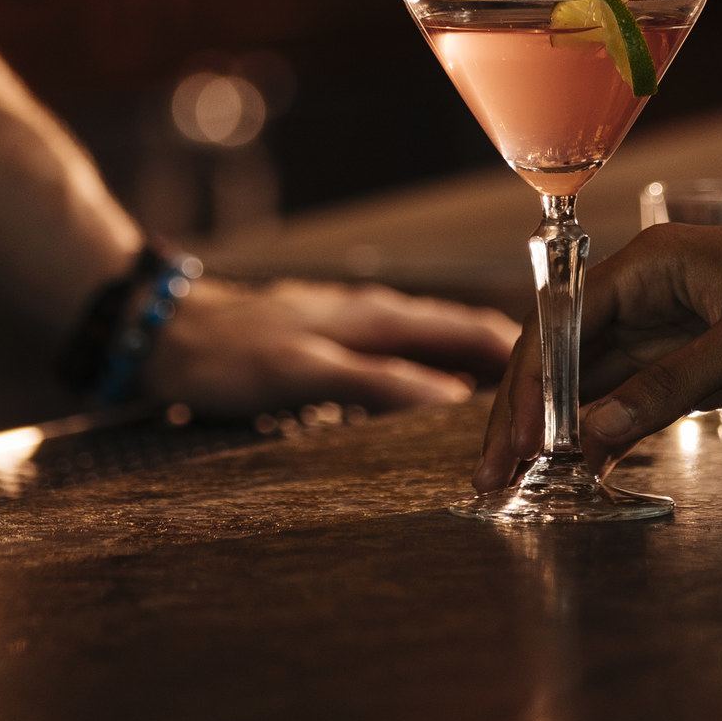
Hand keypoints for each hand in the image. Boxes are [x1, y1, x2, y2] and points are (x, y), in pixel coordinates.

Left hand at [141, 277, 522, 416]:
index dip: (515, 351)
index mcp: (376, 316)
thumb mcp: (304, 371)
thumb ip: (376, 382)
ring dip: (465, 370)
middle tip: (543, 404)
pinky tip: (425, 400)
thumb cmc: (228, 352)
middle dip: (502, 363)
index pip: (468, 328)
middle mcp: (372, 314)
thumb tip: (448, 398)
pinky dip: (426, 374)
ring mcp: (351, 326)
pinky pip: (398, 357)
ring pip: (429, 345)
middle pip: (457, 335)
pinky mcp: (330, 342)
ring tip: (499, 406)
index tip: (557, 379)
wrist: (163, 333)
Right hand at [474, 223, 721, 491]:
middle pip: (566, 350)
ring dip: (559, 425)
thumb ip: (671, 383)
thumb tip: (592, 432)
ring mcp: (672, 326)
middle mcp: (652, 289)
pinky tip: (582, 467)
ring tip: (524, 482)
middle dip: (528, 410)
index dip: (532, 382)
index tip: (515, 439)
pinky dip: (605, 429)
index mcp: (655, 260)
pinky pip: (632, 394)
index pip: (565, 319)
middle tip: (496, 474)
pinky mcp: (697, 360)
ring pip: (593, 377)